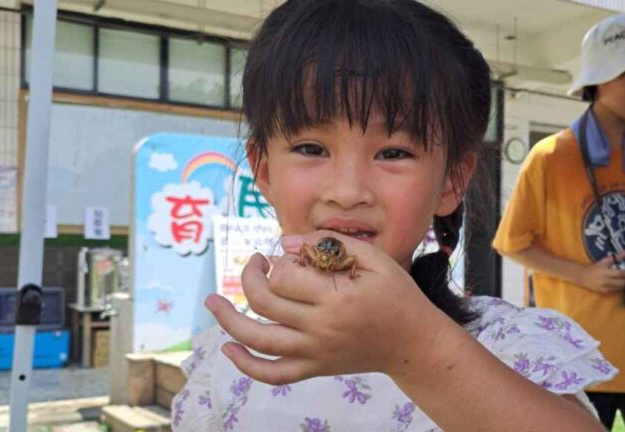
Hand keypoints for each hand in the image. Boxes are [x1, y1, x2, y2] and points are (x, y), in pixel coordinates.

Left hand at [205, 231, 447, 384]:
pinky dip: (246, 366)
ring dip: (228, 320)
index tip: (287, 254)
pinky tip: (228, 349)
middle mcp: (321, 328)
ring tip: (212, 302)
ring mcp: (315, 353)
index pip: (285, 275)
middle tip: (256, 262)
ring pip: (258, 339)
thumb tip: (285, 244)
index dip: (279, 260)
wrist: (412, 342)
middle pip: (265, 302)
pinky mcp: (314, 368)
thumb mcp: (375, 260)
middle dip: (250, 276)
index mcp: (337, 298)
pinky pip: (273, 374)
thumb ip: (331, 246)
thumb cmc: (396, 295)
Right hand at [578, 251, 624, 293]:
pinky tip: (620, 283)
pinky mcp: (604, 292)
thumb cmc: (595, 267)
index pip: (620, 273)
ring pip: (620, 287)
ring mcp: (604, 287)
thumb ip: (616, 257)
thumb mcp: (604, 261)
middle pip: (621, 282)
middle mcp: (605, 280)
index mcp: (605, 271)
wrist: (583, 276)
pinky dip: (620, 287)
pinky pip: (616, 290)